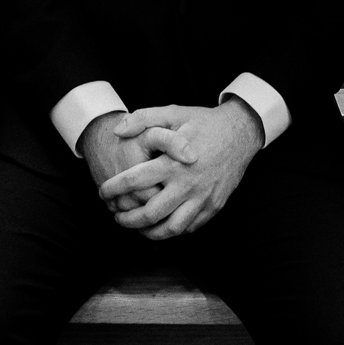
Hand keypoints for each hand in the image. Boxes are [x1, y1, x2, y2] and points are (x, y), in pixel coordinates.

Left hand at [97, 100, 261, 239]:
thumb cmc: (204, 123)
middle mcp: (187, 185)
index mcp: (173, 163)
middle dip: (127, 219)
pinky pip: (189, 228)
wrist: (240, 133)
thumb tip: (118, 130)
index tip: (102, 192)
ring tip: (136, 227)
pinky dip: (172, 230)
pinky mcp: (214, 206)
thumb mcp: (173, 112)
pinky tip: (161, 224)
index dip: (112, 189)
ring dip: (148, 232)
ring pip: (170, 229)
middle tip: (116, 215)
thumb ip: (143, 118)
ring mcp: (202, 199)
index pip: (133, 182)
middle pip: (149, 214)